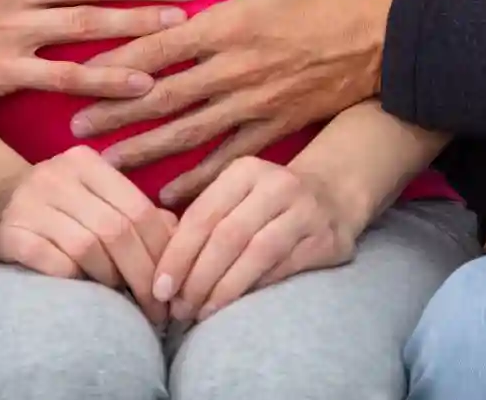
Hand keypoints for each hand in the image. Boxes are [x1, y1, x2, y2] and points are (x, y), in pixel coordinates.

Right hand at [0, 147, 179, 325]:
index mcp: (85, 163)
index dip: (162, 252)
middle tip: (155, 310)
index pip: (139, 208)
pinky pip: (55, 263)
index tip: (172, 287)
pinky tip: (84, 292)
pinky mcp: (9, 233)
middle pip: (117, 230)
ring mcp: (29, 203)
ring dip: (111, 280)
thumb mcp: (94, 197)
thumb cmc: (57, 207)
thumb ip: (134, 212)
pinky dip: (77, 280)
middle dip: (143, 275)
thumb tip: (180, 237)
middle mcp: (56, 176)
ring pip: (89, 247)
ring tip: (121, 300)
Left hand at [69, 0, 393, 205]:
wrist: (383, 40)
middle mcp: (234, 72)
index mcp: (228, 25)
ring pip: (188, 134)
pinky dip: (198, 182)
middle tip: (74, 130)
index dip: (115, 64)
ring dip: (145, 150)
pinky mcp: (274, 128)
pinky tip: (170, 198)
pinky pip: (229, 161)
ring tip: (106, 165)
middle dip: (116, 115)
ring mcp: (254, 106)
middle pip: (163, 98)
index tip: (79, 75)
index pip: (159, 48)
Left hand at [149, 157, 357, 322]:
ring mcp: (306, 212)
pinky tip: (234, 308)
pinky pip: (283, 270)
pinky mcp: (327, 240)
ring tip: (201, 314)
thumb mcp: (237, 192)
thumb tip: (150, 257)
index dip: (177, 254)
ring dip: (224, 290)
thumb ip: (202, 217)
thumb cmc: (267, 203)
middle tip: (178, 309)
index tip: (158, 288)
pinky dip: (254, 291)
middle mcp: (277, 185)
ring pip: (256, 255)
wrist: (335, 195)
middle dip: (197, 277)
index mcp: (245, 171)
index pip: (202, 215)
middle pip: (227, 236)